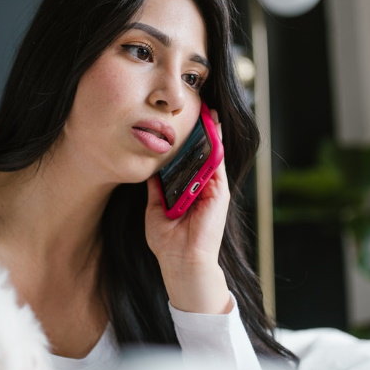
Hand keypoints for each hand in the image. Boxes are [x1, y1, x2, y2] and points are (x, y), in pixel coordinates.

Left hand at [144, 112, 231, 313]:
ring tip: (206, 111)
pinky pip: (217, 164)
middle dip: (200, 132)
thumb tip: (150, 169)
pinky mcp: (219, 193)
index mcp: (187, 191)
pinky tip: (212, 129)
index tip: (178, 123)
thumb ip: (156, 189)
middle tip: (197, 107)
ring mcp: (212, 189)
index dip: (185, 142)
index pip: (188, 161)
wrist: (181, 262)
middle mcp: (202, 187)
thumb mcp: (155, 209)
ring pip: (212, 155)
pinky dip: (215, 146)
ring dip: (210, 134)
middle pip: (202, 154)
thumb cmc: (168, 241)